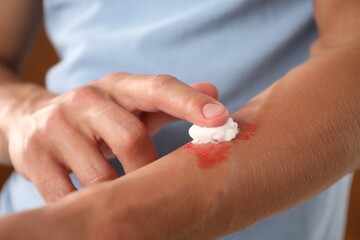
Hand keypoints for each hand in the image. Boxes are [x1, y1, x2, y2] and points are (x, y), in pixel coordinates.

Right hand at [6, 73, 228, 201]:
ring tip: (131, 204)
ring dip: (120, 195)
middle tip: (161, 192)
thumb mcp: (131, 104)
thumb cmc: (98, 117)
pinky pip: (67, 194)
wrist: (31, 119)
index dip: (190, 103)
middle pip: (131, 139)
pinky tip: (98, 208)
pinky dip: (88, 206)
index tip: (221, 119)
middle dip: (149, 171)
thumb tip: (214, 93)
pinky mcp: (34, 154)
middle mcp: (87, 100)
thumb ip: (170, 103)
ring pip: (99, 175)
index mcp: (119, 87)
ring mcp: (56, 126)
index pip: (158, 88)